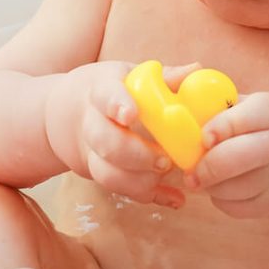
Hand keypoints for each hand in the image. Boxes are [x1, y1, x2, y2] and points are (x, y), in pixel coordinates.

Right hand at [46, 61, 197, 208]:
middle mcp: (92, 123)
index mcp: (102, 91)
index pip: (105, 96)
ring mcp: (93, 152)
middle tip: (164, 159)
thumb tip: (197, 69)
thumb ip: (164, 76)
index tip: (130, 115)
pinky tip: (175, 199)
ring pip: (106, 173)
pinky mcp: (101, 172)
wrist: (71, 113)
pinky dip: (149, 196)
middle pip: (105, 141)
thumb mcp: (132, 76)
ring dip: (139, 180)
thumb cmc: (114, 90)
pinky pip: (120, 190)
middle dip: (135, 154)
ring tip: (166, 175)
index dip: (117, 105)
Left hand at [187, 92, 268, 219]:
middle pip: (244, 155)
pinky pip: (236, 206)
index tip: (203, 136)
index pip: (252, 114)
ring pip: (236, 187)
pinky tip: (222, 186)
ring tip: (203, 174)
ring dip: (211, 184)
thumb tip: (172, 86)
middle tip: (191, 171)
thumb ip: (212, 99)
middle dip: (211, 165)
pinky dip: (221, 199)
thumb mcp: (247, 106)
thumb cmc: (259, 128)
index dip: (224, 126)